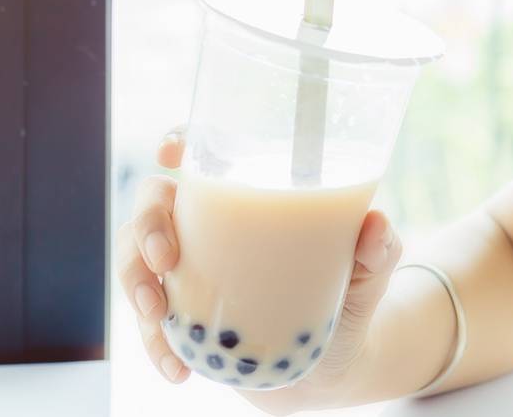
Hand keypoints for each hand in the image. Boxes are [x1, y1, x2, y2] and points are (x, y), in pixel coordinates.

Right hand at [113, 125, 405, 412]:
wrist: (331, 367)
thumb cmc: (347, 297)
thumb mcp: (368, 272)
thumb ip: (378, 248)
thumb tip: (374, 225)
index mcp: (249, 196)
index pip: (203, 153)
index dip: (178, 143)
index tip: (170, 155)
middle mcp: (209, 226)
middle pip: (152, 202)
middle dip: (146, 226)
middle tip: (165, 260)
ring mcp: (187, 272)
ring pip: (134, 258)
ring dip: (134, 285)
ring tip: (158, 317)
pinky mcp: (180, 318)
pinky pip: (148, 324)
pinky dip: (154, 346)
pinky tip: (175, 368)